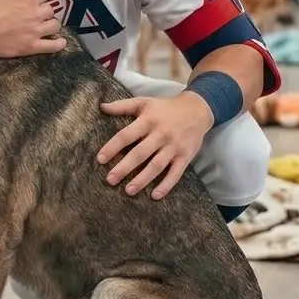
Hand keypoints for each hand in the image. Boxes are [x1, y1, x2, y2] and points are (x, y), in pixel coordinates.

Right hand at [0, 0, 64, 57]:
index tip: (32, 0)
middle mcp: (37, 14)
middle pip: (51, 10)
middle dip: (46, 10)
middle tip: (38, 13)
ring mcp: (36, 31)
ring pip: (55, 26)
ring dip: (51, 24)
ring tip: (46, 26)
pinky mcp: (32, 46)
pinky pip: (52, 46)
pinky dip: (58, 44)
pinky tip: (60, 42)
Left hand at [96, 93, 213, 199]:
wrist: (198, 109)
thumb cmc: (165, 107)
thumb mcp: (144, 102)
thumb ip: (122, 106)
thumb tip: (101, 107)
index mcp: (148, 120)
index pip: (126, 135)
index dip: (112, 147)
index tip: (100, 159)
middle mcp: (161, 134)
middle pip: (140, 153)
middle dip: (124, 167)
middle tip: (110, 180)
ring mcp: (174, 147)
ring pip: (156, 166)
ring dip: (142, 179)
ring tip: (128, 191)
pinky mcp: (185, 157)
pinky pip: (175, 173)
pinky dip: (166, 185)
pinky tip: (155, 196)